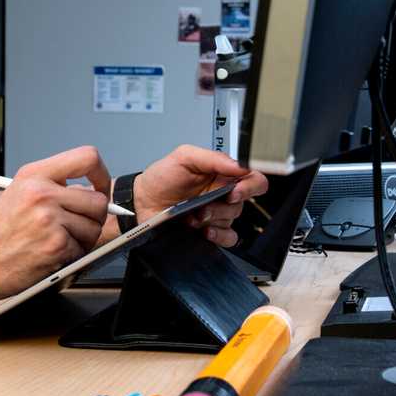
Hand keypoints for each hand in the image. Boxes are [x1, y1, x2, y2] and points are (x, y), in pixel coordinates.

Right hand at [0, 146, 112, 301]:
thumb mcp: (19, 191)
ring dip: (82, 239)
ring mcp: (49, 220)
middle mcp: (42, 193)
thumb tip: (91, 190)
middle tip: (75, 225)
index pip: (87, 157)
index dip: (101, 174)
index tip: (100, 187)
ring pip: (94, 228)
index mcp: (34, 175)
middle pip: (99, 200)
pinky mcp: (55, 246)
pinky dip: (71, 256)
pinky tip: (50, 254)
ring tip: (57, 240)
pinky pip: (83, 250)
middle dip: (93, 217)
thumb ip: (53, 184)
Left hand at [133, 145, 269, 247]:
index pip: (253, 179)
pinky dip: (219, 236)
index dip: (250, 186)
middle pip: (243, 203)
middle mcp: (223, 193)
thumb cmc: (161, 178)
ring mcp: (217, 213)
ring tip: (193, 216)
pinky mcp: (210, 230)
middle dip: (223, 206)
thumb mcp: (184, 157)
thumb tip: (240, 165)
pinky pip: (229, 238)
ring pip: (233, 220)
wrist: (142, 202)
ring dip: (213, 219)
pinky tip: (204, 231)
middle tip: (204, 206)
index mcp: (222, 174)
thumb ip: (213, 158)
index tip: (234, 191)